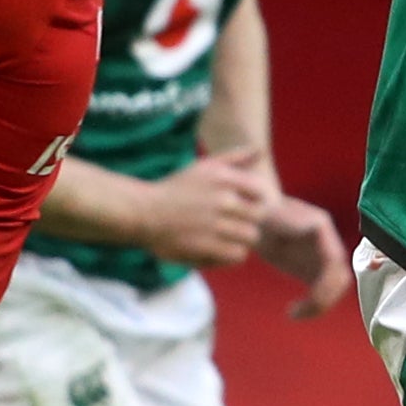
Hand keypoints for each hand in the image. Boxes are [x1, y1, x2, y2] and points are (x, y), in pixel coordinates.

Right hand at [137, 149, 270, 267]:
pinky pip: (237, 254)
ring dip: (241, 238)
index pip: (261, 193)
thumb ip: (235, 157)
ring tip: (226, 236)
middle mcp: (221, 199)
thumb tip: (260, 151)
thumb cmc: (177, 189)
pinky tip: (218, 248)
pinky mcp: (206, 246)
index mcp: (223, 178)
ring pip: (251, 236)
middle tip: (234, 223)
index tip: (243, 206)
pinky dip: (231, 253)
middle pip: (259, 216)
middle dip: (250, 220)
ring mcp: (214, 224)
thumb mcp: (204, 167)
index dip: (255, 201)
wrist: (143, 212)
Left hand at [256, 195, 350, 318]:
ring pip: (335, 287)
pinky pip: (323, 293)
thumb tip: (294, 227)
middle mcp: (327, 241)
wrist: (252, 214)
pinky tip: (292, 312)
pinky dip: (312, 306)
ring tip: (294, 313)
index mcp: (319, 225)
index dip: (327, 281)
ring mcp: (322, 256)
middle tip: (301, 311)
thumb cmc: (254, 212)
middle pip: (340, 276)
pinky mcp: (314, 269)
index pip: (334, 259)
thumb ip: (281, 222)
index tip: (310, 297)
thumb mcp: (263, 215)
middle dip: (325, 297)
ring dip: (320, 305)